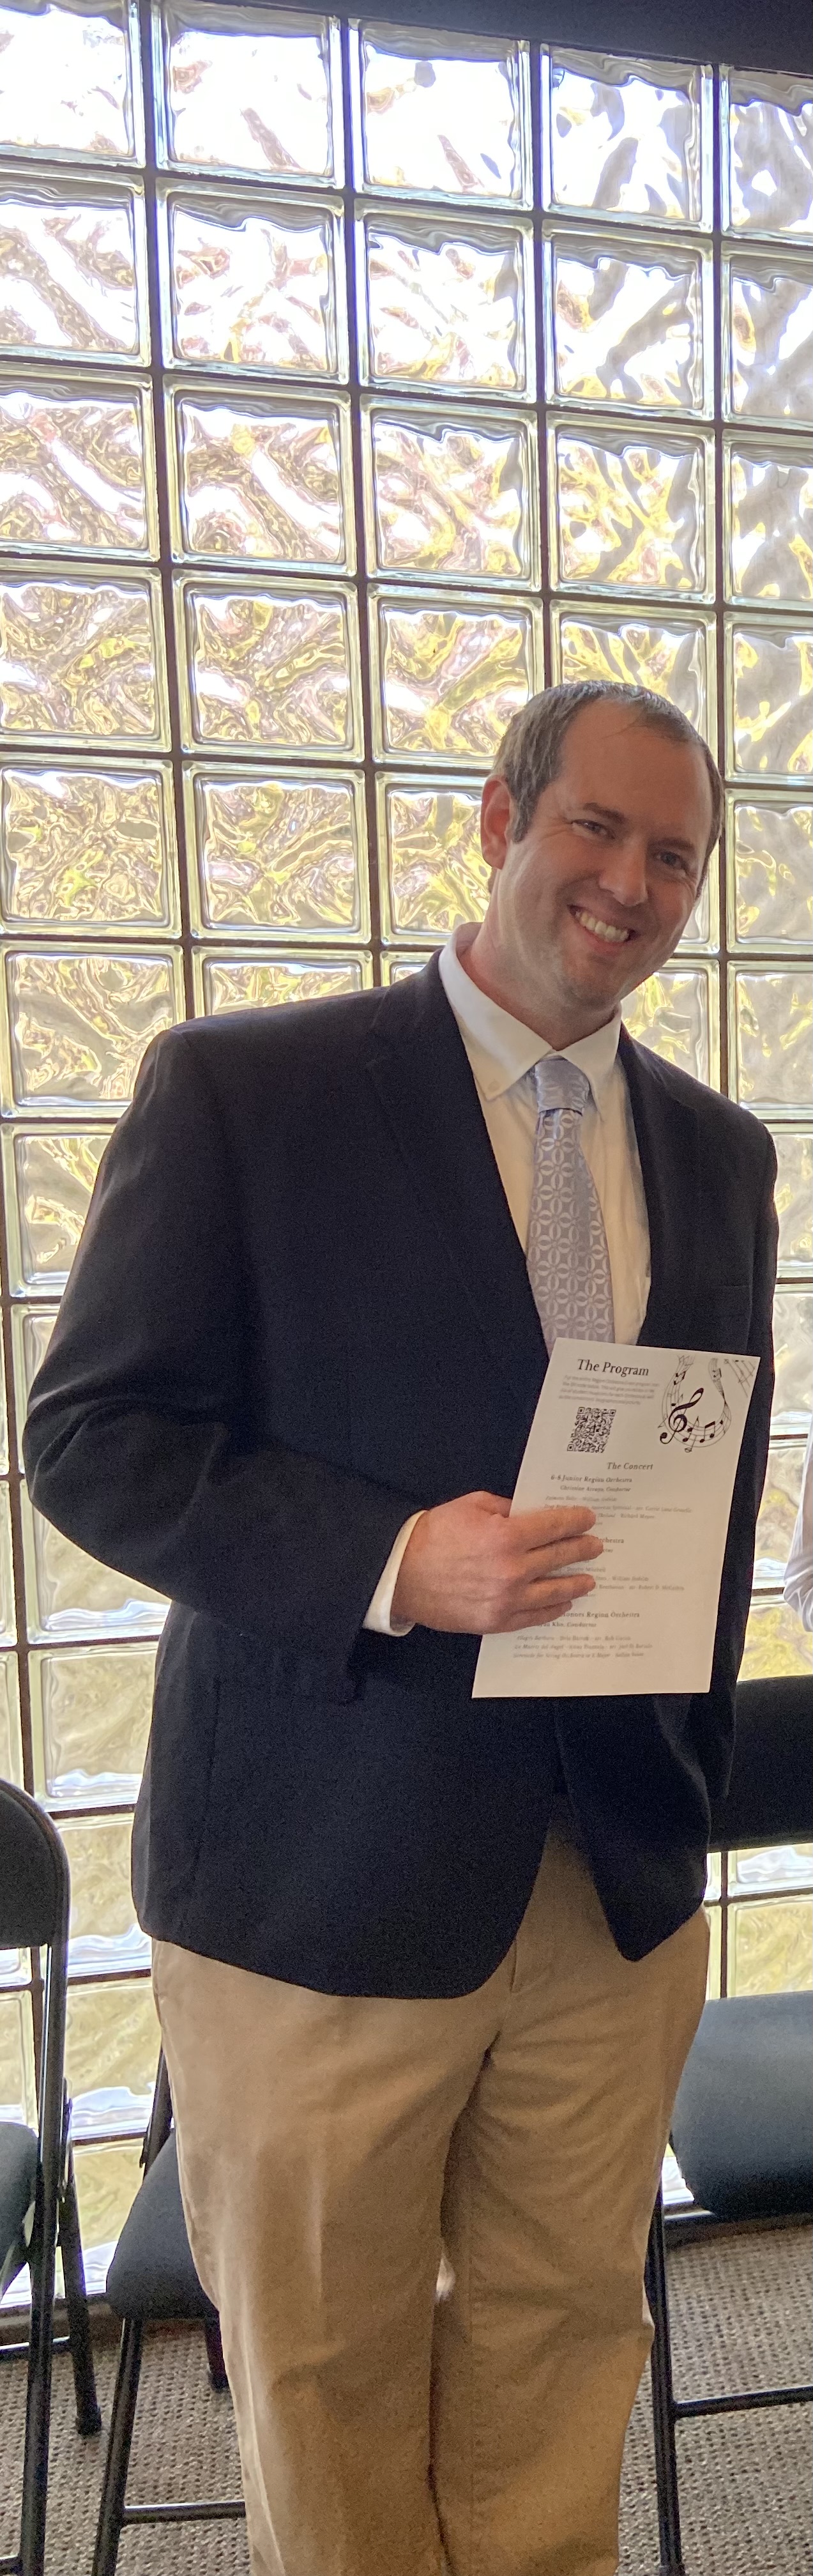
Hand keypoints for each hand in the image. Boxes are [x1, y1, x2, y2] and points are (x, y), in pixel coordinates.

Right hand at [390, 1490, 601, 1634]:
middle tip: (596, 1546)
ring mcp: (507, 1599)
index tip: (588, 1519)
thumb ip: (506, 1508)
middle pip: (560, 1556)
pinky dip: (554, 1609)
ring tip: (588, 1580)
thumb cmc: (432, 1535)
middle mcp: (512, 1569)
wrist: (401, 1575)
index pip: (554, 1526)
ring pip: (554, 1590)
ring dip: (575, 1583)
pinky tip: (564, 1603)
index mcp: (506, 1535)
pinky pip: (535, 1616)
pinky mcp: (497, 1621)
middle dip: (582, 1549)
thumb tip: (531, 1514)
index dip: (575, 1521)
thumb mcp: (470, 1506)